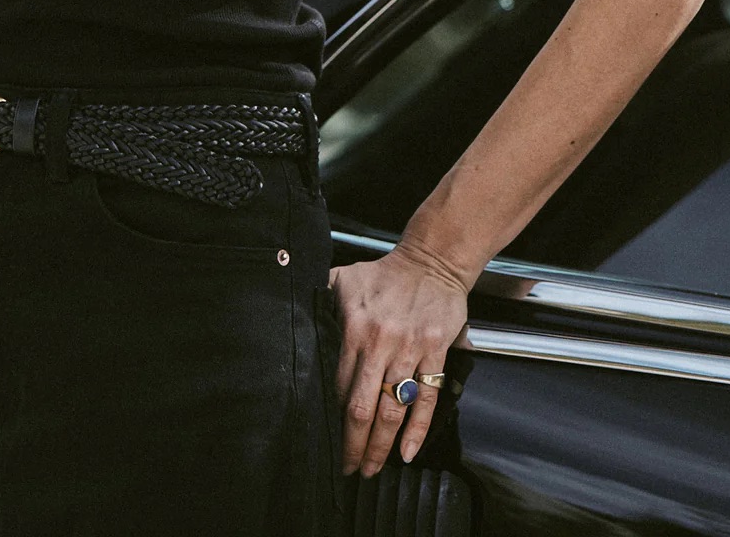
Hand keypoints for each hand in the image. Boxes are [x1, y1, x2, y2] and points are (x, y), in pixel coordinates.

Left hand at [328, 241, 469, 477]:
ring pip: (392, 408)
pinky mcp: (436, 352)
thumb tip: (293, 321)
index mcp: (354, 326)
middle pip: (361, 406)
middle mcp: (380, 341)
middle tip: (347, 469)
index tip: (325, 440)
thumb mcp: (343, 278)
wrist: (433, 260)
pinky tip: (407, 454)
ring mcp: (410, 348)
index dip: (330, 417)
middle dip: (352, 444)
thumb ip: (320, 301)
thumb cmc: (385, 273)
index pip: (337, 383)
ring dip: (380, 445)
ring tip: (372, 469)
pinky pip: (426, 399)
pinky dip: (417, 430)